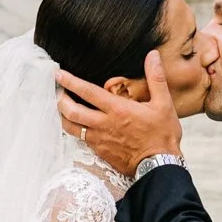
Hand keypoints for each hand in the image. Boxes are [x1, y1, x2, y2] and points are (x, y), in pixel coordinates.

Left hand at [56, 52, 182, 175]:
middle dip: (60, 99)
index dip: (70, 81)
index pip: (88, 92)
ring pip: (71, 127)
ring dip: (63, 116)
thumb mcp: (164, 104)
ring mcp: (100, 139)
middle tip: (57, 91)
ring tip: (62, 107)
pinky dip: (74, 130)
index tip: (59, 74)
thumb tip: (152, 56)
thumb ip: (156, 78)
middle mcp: (104, 124)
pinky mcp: (100, 151)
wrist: (159, 166)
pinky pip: (80, 139)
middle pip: (72, 111)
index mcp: (118, 109)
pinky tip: (76, 125)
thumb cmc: (162, 135)